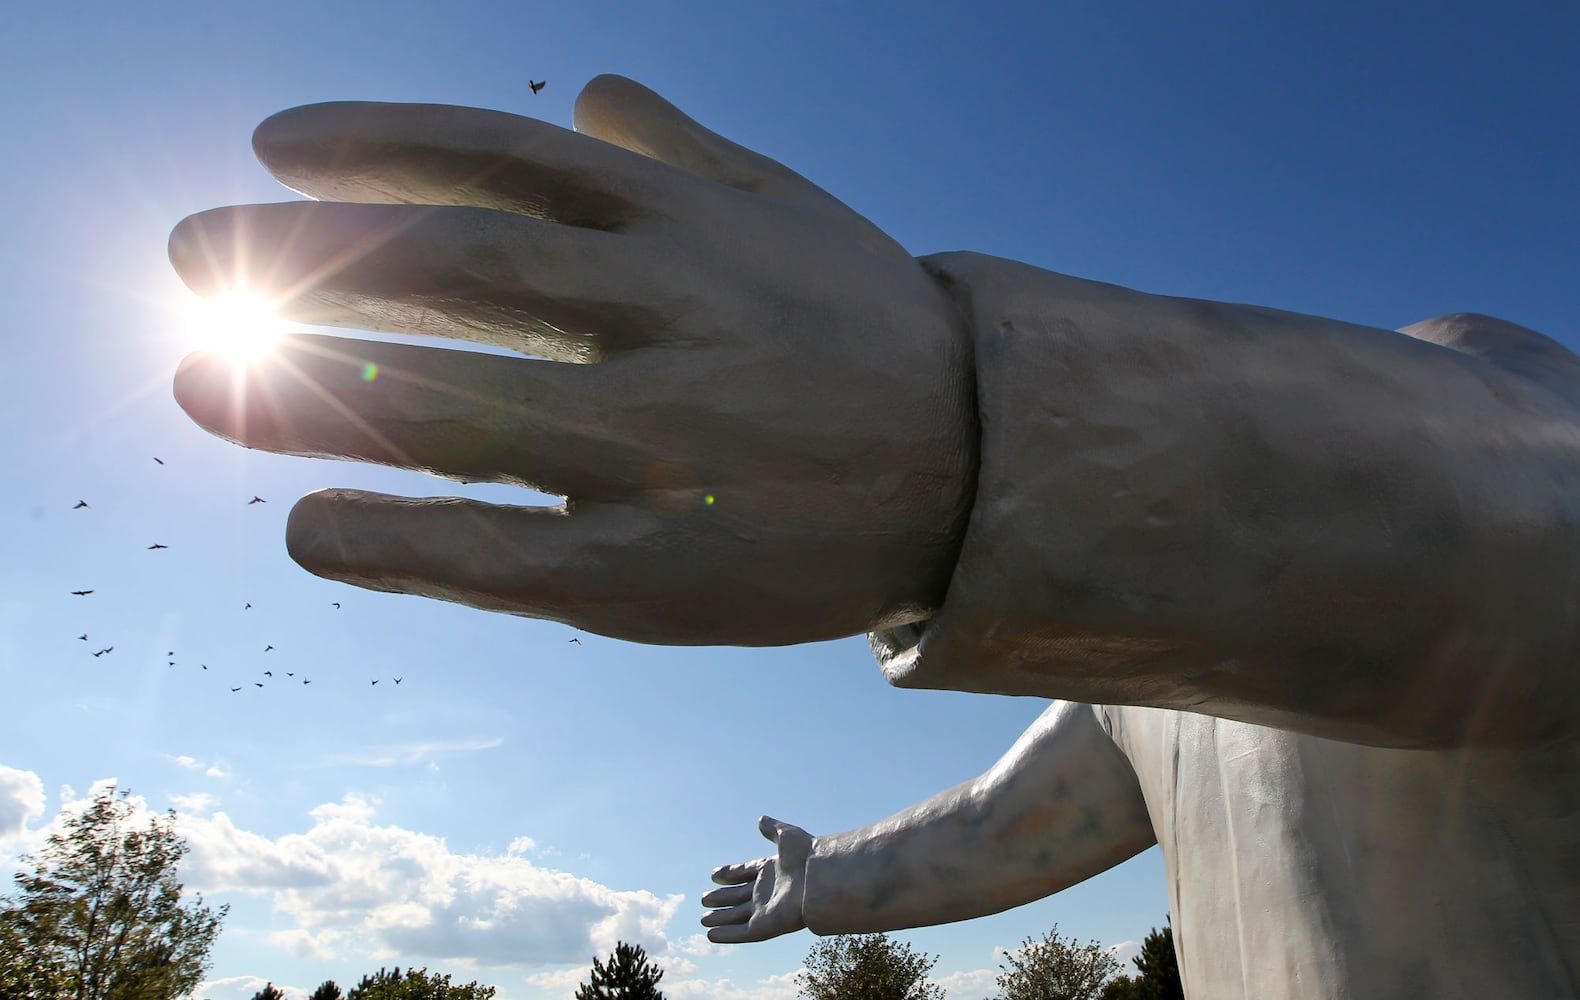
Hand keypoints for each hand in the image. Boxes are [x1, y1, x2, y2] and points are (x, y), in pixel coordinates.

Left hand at [168, 75, 975, 645]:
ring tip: (196, 380)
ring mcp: (667, 448)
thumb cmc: (872, 332)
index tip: (276, 150)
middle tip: (186, 251)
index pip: (505, 156)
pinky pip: (509, 558)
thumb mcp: (796, 212)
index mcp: (692, 228)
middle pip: (454, 266)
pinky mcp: (666, 571)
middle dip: (301, 254)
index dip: (377, 142)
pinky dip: (399, 543)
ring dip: (310, 392)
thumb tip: (598, 86)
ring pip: (461, 407)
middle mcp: (672, 320)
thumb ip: (687, 151)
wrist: (984, 471)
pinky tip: (309, 531)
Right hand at [701, 815, 811, 942]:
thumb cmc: (807, 855)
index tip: (714, 875)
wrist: (819, 878)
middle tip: (703, 899)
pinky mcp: (766, 926)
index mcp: (771, 870)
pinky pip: (742, 932)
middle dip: (722, 898)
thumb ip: (773, 829)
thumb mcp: (787, 836)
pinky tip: (711, 935)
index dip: (729, 874)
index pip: (745, 872)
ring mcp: (766, 910)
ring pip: (737, 916)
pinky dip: (727, 935)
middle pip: (738, 896)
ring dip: (721, 918)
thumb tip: (761, 819)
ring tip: (703, 920)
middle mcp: (767, 891)